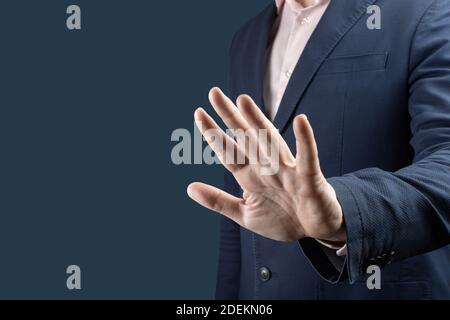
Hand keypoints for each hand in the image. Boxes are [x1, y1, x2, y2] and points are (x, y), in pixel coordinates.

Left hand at [188, 87, 345, 242]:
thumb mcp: (244, 214)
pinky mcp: (309, 178)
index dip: (213, 134)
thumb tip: (189, 188)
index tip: (198, 113)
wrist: (312, 232)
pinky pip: (307, 158)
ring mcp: (287, 171)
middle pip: (246, 138)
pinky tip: (300, 121)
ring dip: (258, 122)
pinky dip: (305, 141)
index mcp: (249, 176)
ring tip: (243, 101)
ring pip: (270, 142)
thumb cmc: (280, 219)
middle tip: (214, 93)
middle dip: (229, 116)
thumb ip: (218, 201)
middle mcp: (266, 168)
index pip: (228, 151)